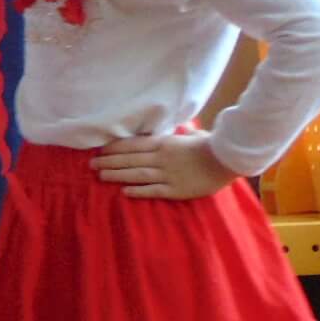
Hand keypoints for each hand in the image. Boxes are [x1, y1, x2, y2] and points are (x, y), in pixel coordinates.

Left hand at [90, 129, 239, 200]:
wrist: (227, 159)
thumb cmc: (211, 145)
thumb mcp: (191, 135)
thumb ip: (178, 134)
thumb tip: (176, 128)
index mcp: (165, 142)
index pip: (134, 144)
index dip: (115, 148)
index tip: (100, 150)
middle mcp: (162, 157)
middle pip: (130, 159)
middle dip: (109, 161)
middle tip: (91, 165)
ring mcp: (168, 174)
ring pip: (137, 173)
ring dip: (117, 175)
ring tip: (100, 176)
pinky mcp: (176, 189)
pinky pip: (153, 190)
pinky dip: (138, 190)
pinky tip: (124, 192)